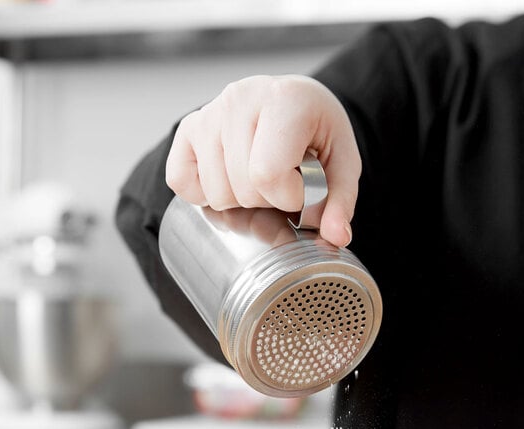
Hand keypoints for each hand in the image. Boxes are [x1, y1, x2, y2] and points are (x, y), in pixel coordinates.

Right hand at [165, 75, 360, 246]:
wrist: (291, 100)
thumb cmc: (315, 131)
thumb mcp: (342, 162)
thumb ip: (340, 200)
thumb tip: (337, 236)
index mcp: (285, 100)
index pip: (267, 174)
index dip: (289, 196)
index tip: (303, 184)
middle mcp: (240, 98)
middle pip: (241, 189)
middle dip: (266, 200)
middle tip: (281, 180)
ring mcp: (209, 112)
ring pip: (215, 193)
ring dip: (240, 199)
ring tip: (257, 175)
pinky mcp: (187, 128)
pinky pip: (181, 182)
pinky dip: (204, 193)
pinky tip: (228, 176)